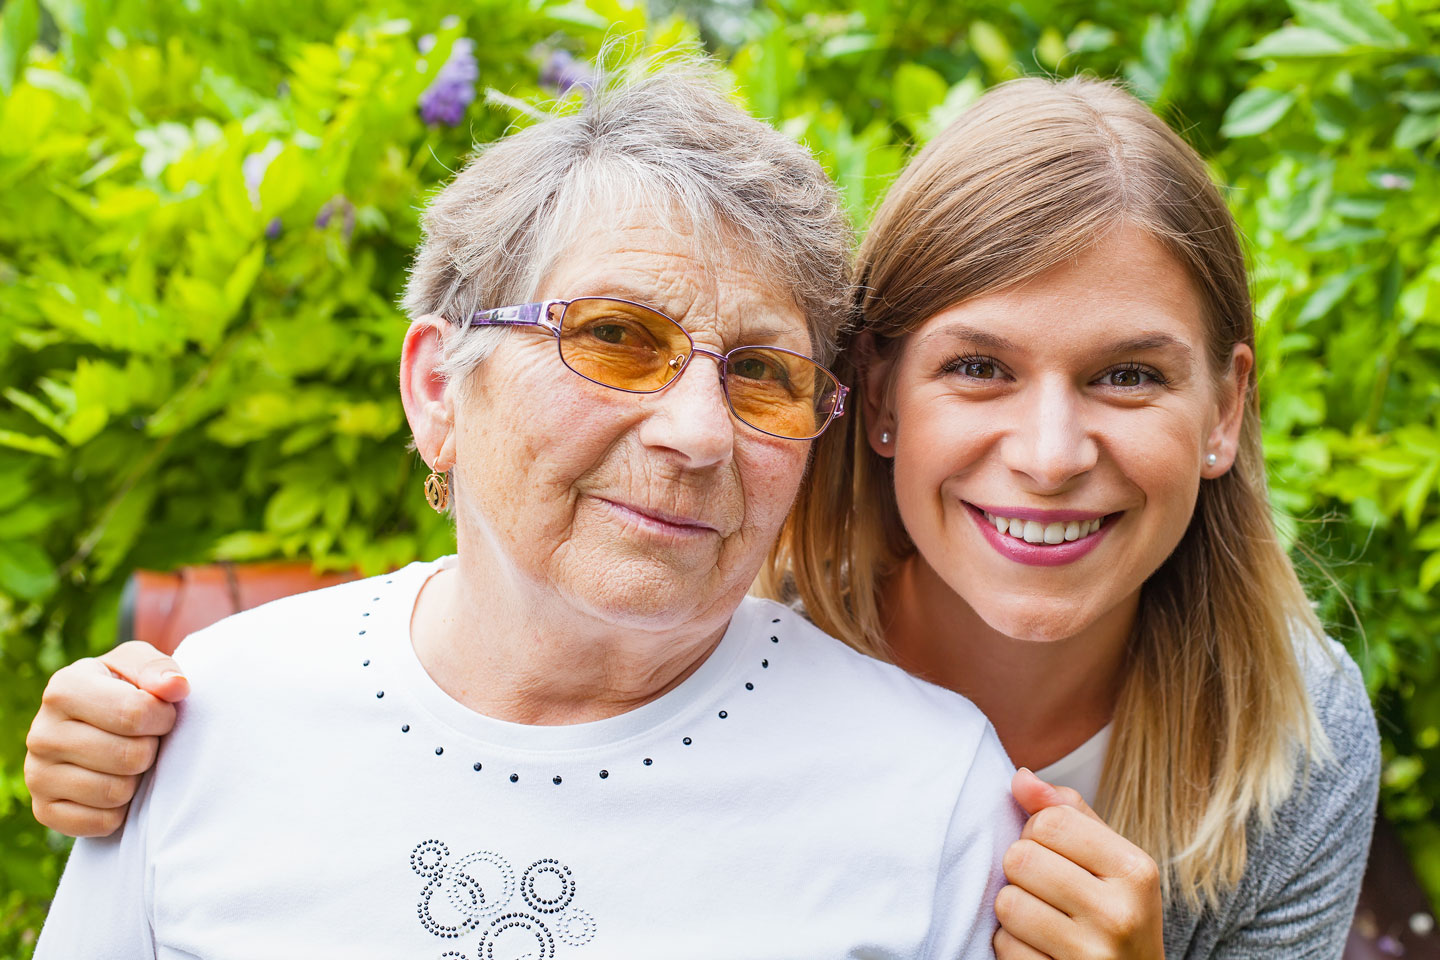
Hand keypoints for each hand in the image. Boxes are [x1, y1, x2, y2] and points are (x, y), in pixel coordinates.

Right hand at [24, 641, 187, 836]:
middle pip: (130, 757)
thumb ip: (160, 669)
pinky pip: (102, 823)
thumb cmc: (125, 690)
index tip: (161, 713)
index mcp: (65, 688)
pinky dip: (120, 810)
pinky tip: (113, 783)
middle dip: (151, 749)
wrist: (95, 726)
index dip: (163, 717)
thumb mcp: (140, 668)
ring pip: (116, 792)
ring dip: (137, 780)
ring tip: (128, 760)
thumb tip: (176, 687)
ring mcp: (37, 774)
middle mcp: (41, 732)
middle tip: (144, 740)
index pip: (135, 713)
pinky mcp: (43, 810)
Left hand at [994, 767, 1163, 959]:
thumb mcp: (1109, 860)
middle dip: (1022, 870)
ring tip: (1043, 918)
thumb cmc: (1114, 913)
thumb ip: (1066, 813)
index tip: (1053, 853)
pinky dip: (1012, 945)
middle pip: (1021, 859)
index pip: (1049, 822)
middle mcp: (1120, 914)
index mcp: (1135, 871)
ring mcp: (1092, 955)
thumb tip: (1020, 778)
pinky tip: (1041, 948)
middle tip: (1046, 889)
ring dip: (1013, 909)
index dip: (1036, 832)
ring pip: (1007, 903)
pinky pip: (1004, 946)